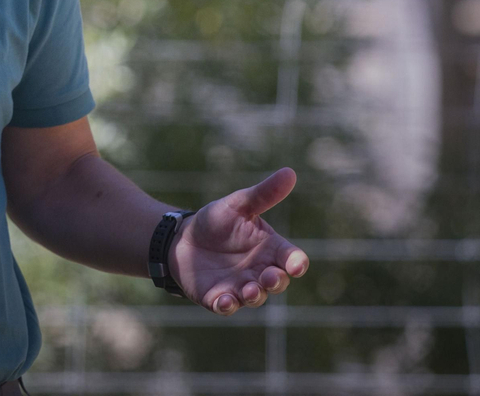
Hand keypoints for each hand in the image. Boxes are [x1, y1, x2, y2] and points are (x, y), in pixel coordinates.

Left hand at [170, 167, 308, 315]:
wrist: (183, 238)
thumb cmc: (217, 221)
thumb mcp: (239, 204)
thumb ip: (264, 193)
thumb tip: (290, 172)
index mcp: (270, 249)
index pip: (292, 259)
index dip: (297, 263)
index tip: (297, 264)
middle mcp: (260, 271)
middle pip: (277, 281)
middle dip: (275, 281)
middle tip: (269, 276)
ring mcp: (240, 287)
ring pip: (255, 297)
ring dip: (254, 295)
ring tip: (249, 290)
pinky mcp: (218, 298)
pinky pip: (226, 307)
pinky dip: (227, 306)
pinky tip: (224, 301)